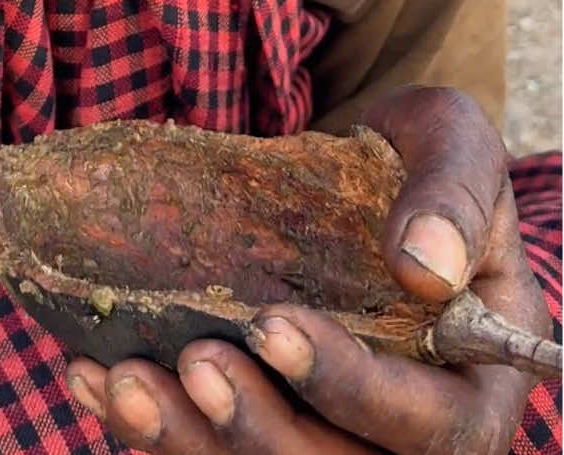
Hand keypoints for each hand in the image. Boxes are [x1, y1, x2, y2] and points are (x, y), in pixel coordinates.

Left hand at [66, 87, 550, 454]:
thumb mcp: (453, 143)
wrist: (369, 165)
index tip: (271, 325)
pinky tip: (94, 378)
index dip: (347, 385)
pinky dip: (151, 427)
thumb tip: (424, 267)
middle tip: (195, 360)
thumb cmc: (419, 154)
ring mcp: (332, 428)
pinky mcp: (269, 413)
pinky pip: (211, 446)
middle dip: (258, 427)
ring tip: (127, 381)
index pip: (426, 424)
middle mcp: (407, 430)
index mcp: (474, 382)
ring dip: (190, 440)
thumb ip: (454, 197)